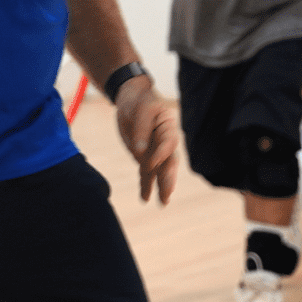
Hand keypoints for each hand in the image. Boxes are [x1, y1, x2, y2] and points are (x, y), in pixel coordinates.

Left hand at [114, 76, 178, 204]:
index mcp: (168, 126)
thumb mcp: (139, 109)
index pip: (168, 143)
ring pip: (159, 170)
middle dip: (168, 179)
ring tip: (162, 203)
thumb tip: (140, 152)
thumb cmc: (138, 100)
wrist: (131, 98)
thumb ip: (141, 130)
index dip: (160, 154)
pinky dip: (145, 184)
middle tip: (166, 195)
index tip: (148, 164)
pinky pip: (146, 172)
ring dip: (160, 186)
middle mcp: (165, 140)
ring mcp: (155, 149)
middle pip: (169, 161)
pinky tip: (145, 198)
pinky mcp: (144, 155)